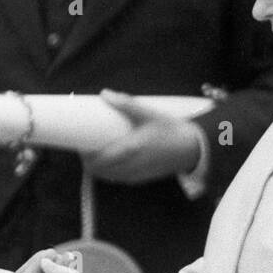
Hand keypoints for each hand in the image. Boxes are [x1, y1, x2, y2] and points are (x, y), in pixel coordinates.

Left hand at [83, 90, 200, 184]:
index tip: (80, 143)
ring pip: (106, 177)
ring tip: (96, 151)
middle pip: (98, 171)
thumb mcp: (149, 114)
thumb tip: (104, 94)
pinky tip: (110, 160)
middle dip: (88, 160)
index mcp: (129, 150)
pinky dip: (109, 171)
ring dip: (97, 167)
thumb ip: (126, 104)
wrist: (193, 149)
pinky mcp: (140, 179)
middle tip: (86, 145)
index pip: (97, 160)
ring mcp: (135, 176)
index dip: (84, 155)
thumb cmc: (171, 130)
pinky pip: (117, 178)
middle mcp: (130, 167)